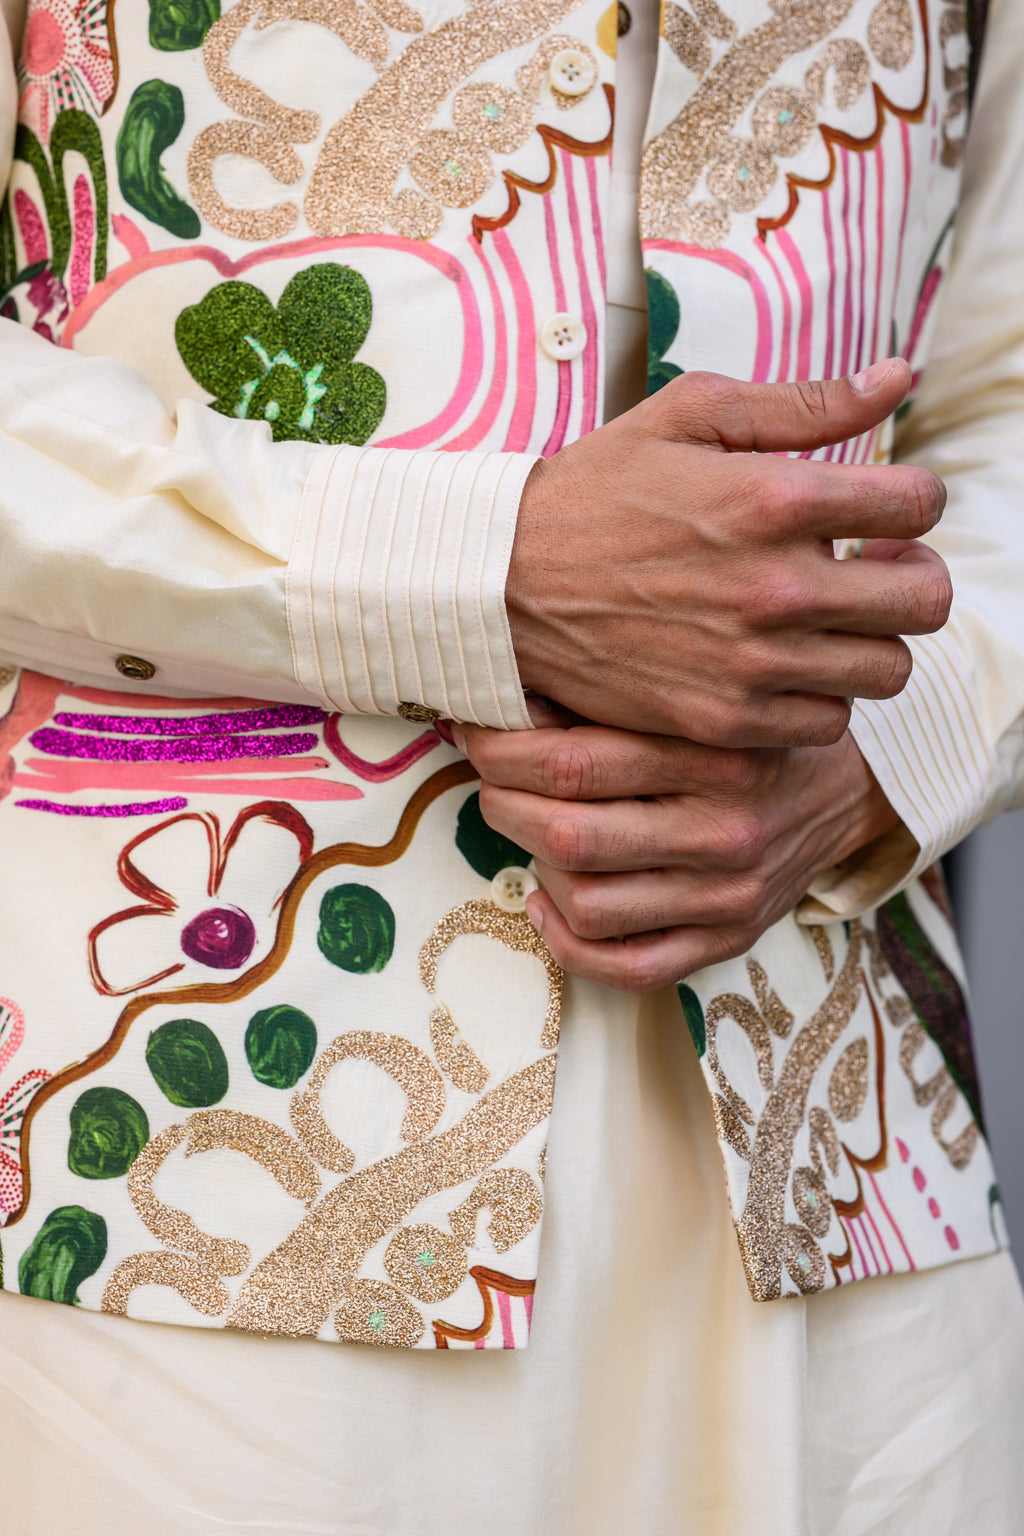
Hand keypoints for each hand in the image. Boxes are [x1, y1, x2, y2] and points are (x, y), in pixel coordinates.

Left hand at [455, 718, 898, 992]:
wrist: (846, 789)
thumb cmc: (750, 731)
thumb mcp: (701, 694)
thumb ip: (622, 697)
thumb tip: (508, 692)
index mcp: (716, 755)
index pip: (574, 763)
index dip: (502, 751)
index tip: (479, 732)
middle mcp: (725, 830)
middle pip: (570, 836)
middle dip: (504, 804)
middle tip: (490, 779)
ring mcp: (729, 895)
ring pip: (588, 905)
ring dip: (533, 867)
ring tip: (525, 831)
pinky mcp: (729, 939)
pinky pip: (629, 968)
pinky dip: (567, 942)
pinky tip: (547, 901)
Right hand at [507, 360, 950, 747]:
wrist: (502, 585)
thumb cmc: (596, 490)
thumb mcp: (690, 415)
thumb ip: (804, 401)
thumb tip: (902, 377)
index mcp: (774, 498)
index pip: (920, 505)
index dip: (914, 499)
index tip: (885, 506)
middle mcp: (775, 588)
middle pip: (924, 601)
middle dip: (912, 575)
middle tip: (876, 568)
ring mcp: (750, 664)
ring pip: (886, 671)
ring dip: (868, 641)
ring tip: (827, 621)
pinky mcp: (722, 720)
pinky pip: (823, 724)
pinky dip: (818, 697)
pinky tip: (783, 665)